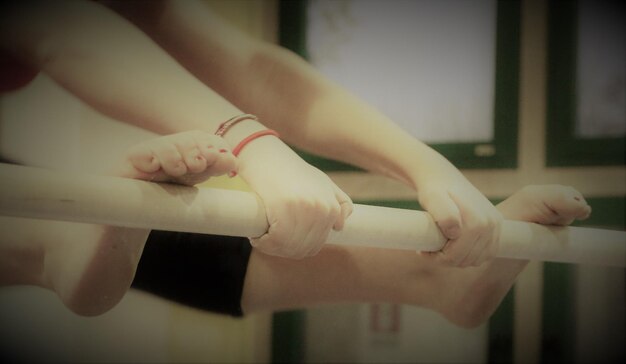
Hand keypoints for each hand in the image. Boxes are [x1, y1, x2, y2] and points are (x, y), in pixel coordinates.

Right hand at [236, 135, 352, 258]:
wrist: (267, 154)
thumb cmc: (290, 170)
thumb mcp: (321, 182)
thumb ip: (338, 201)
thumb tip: (339, 226)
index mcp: (331, 208)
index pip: (316, 244)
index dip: (297, 247)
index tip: (281, 240)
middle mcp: (321, 210)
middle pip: (303, 248)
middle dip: (284, 249)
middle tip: (268, 239)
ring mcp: (304, 211)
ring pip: (289, 248)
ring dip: (272, 248)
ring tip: (262, 237)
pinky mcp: (284, 209)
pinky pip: (275, 242)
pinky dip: (263, 243)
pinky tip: (256, 237)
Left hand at [416, 164, 501, 267]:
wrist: (443, 177)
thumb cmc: (433, 190)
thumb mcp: (432, 200)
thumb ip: (444, 215)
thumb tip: (456, 232)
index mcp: (477, 223)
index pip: (455, 257)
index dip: (436, 258)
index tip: (422, 250)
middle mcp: (491, 225)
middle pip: (467, 260)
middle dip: (447, 259)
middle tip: (430, 249)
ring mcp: (496, 226)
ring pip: (477, 259)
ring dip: (459, 258)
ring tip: (442, 247)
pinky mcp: (497, 226)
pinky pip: (487, 253)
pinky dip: (472, 255)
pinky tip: (456, 246)